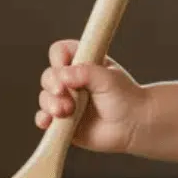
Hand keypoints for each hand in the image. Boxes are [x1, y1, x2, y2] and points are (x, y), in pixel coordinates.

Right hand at [36, 39, 147, 154]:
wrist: (134, 126)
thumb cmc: (125, 98)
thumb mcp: (108, 79)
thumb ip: (86, 73)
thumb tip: (63, 76)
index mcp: (82, 62)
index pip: (61, 51)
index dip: (58, 57)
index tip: (65, 66)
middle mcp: (71, 80)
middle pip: (48, 76)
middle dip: (52, 84)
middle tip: (63, 92)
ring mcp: (66, 100)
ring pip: (45, 97)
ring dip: (50, 103)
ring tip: (66, 111)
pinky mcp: (63, 121)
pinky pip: (45, 118)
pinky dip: (43, 119)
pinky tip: (47, 122)